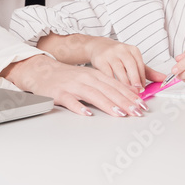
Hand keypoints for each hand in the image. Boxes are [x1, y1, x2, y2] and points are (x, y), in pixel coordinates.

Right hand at [1, 55, 147, 116]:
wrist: (42, 70)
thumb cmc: (66, 77)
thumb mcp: (88, 77)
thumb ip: (105, 86)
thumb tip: (126, 96)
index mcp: (94, 75)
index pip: (116, 85)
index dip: (130, 95)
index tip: (142, 104)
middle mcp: (85, 79)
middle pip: (108, 90)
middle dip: (124, 102)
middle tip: (137, 112)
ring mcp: (72, 86)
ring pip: (93, 94)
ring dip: (107, 104)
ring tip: (119, 113)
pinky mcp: (60, 93)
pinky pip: (70, 101)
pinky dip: (79, 107)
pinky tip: (87, 114)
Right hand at [86, 38, 165, 89]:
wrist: (99, 46)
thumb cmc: (119, 56)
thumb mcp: (133, 61)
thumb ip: (147, 71)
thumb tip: (163, 79)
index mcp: (133, 50)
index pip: (140, 64)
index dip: (142, 78)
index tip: (143, 89)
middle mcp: (122, 50)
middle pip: (130, 66)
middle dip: (134, 80)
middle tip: (137, 91)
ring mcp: (110, 54)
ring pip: (119, 70)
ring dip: (124, 83)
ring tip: (127, 93)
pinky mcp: (100, 59)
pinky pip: (106, 73)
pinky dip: (111, 82)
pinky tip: (113, 89)